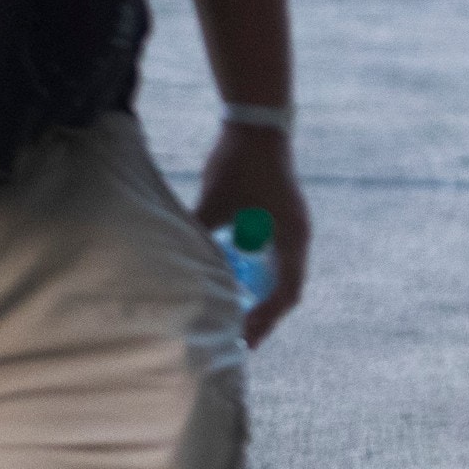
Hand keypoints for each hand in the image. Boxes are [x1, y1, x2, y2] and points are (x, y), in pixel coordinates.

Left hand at [195, 122, 308, 347]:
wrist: (255, 125)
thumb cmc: (238, 166)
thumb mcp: (213, 207)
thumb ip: (196, 242)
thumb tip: (170, 279)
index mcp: (292, 237)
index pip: (286, 293)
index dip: (265, 320)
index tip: (241, 339)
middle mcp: (297, 236)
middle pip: (287, 290)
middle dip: (264, 317)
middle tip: (239, 342)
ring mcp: (290, 228)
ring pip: (281, 276)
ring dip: (262, 298)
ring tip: (237, 320)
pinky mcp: (280, 219)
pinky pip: (274, 260)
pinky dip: (258, 278)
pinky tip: (234, 285)